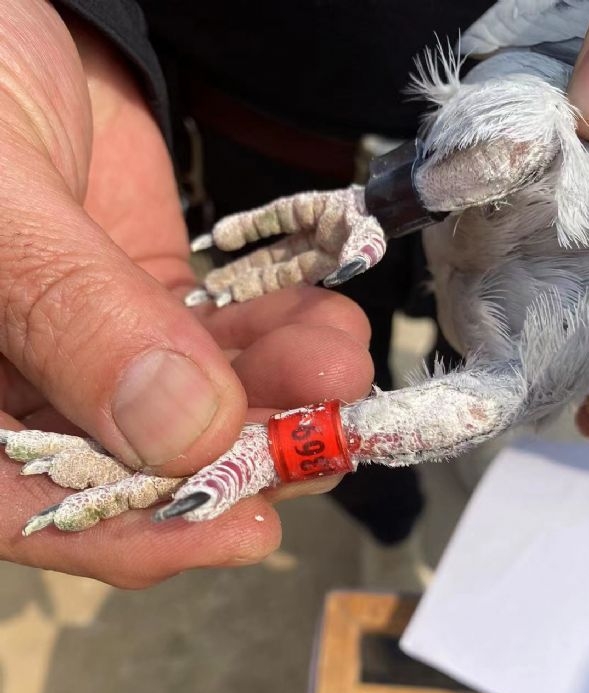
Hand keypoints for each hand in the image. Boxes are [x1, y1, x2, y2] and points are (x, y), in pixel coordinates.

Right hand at [0, 1, 371, 585]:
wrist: (8, 14)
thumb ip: (76, 314)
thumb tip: (182, 432)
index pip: (33, 508)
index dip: (140, 532)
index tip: (245, 530)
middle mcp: (21, 387)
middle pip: (136, 466)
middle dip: (242, 455)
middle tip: (325, 435)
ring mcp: (91, 345)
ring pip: (194, 407)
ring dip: (279, 395)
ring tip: (341, 363)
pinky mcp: (147, 300)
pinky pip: (220, 338)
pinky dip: (278, 336)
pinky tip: (326, 323)